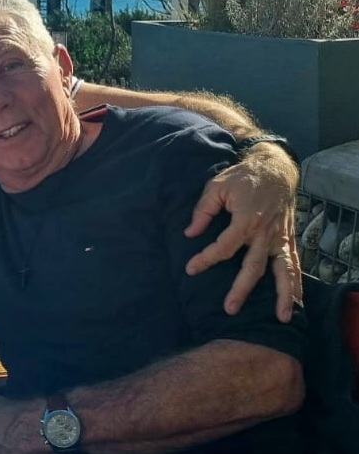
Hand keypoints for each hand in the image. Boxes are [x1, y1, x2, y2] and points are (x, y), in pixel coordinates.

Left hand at [184, 145, 299, 320]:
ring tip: (281, 317)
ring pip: (282, 271)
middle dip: (241, 289)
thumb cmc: (243, 177)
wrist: (276, 169)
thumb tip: (190, 233)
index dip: (205, 259)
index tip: (191, 269)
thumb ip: (203, 210)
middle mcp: (265, 233)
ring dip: (283, 295)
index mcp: (246, 219)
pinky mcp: (289, 239)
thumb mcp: (216, 186)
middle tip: (230, 308)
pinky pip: (294, 264)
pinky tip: (295, 302)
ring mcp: (280, 238)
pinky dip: (296, 284)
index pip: (223, 246)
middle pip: (253, 267)